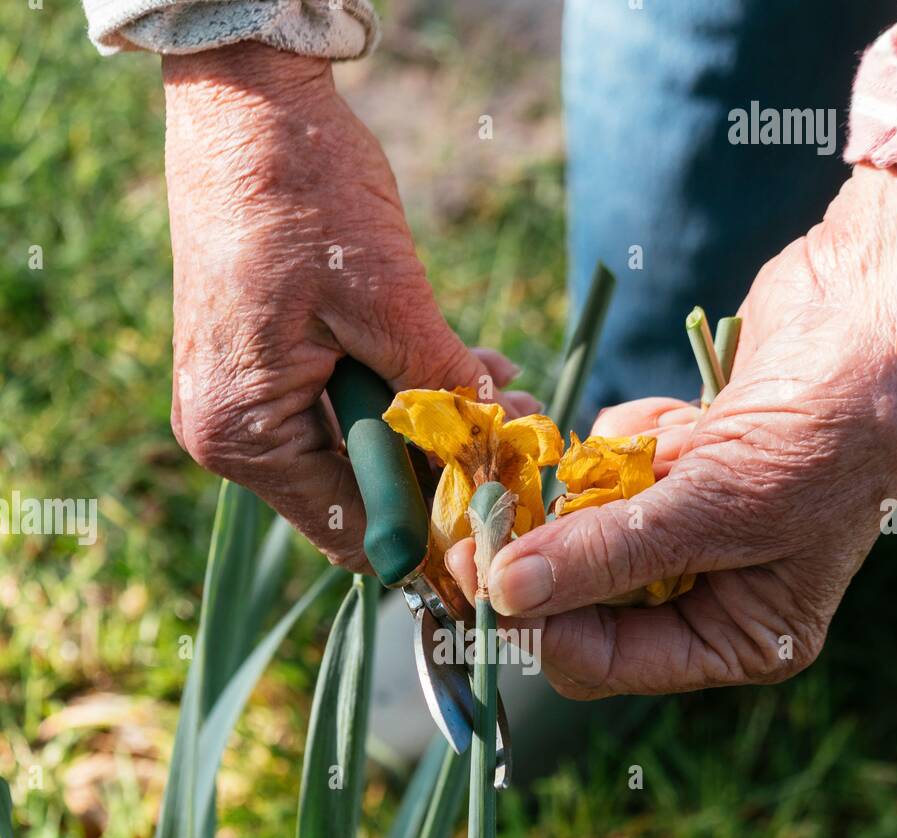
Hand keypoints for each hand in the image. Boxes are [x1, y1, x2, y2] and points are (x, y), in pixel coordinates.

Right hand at [163, 42, 535, 566]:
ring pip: (358, 449)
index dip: (431, 531)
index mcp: (245, 435)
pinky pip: (343, 406)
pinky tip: (470, 370)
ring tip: (511, 398)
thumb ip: (440, 391)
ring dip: (434, 428)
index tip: (500, 515)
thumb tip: (497, 453)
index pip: (352, 528)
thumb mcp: (392, 303)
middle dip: (442, 470)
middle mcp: (231, 436)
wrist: (246, 101)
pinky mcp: (261, 367)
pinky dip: (403, 391)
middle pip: (357, 494)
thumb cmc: (305, 194)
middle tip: (519, 446)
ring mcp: (242, 401)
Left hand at [447, 166, 896, 697]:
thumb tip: (506, 596)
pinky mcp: (671, 469)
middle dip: (548, 546)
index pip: (603, 663)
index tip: (478, 574)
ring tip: (655, 449)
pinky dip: (626, 437)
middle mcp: (709, 595)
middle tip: (492, 502)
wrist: (879, 315)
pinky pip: (605, 467)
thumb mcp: (724, 507)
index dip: (537, 625)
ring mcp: (687, 529)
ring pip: (582, 527)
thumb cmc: (832, 432)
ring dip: (599, 482)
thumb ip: (610, 554)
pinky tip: (685, 419)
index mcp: (739, 637)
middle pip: (577, 600)